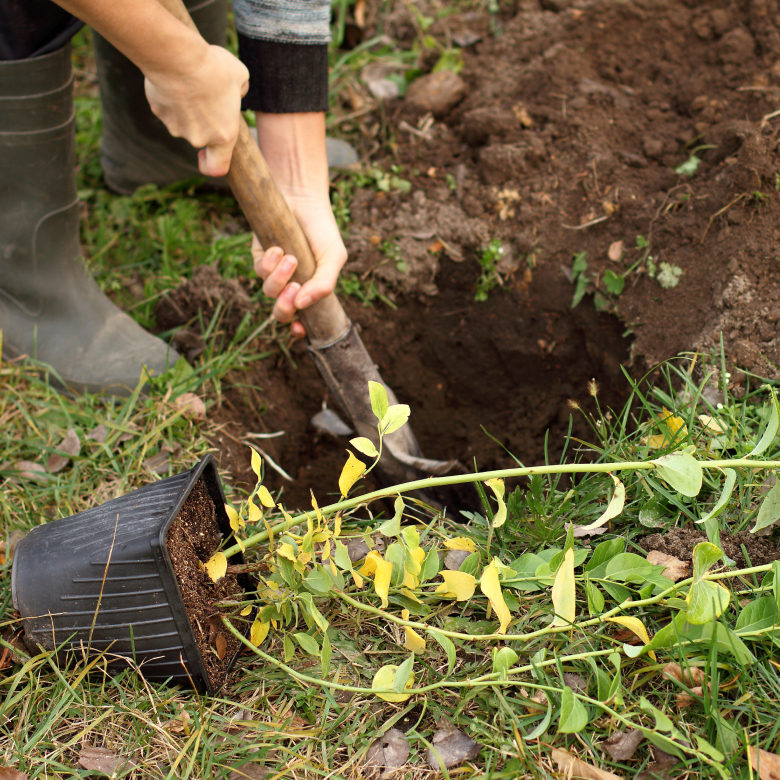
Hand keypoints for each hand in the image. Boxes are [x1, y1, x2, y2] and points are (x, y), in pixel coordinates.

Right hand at [144, 45, 248, 176]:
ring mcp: (177, 128)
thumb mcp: (240, 75)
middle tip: (206, 93)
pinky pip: (167, 109)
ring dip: (187, 108)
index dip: (211, 165)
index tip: (206, 155)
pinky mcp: (159, 113)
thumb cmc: (213, 67)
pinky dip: (171, 98)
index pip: (217, 168)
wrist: (178, 56)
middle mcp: (199, 138)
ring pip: (183, 122)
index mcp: (224, 135)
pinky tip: (175, 80)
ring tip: (191, 82)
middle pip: (200, 137)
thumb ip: (240, 90)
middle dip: (202, 120)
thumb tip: (235, 93)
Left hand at [252, 194, 347, 337]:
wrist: (303, 198)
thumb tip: (302, 304)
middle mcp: (291, 285)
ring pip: (269, 291)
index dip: (299, 329)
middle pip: (281, 312)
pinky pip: (259, 270)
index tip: (300, 328)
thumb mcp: (334, 257)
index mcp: (310, 290)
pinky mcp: (259, 258)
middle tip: (294, 289)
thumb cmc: (322, 229)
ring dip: (279, 278)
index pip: (302, 319)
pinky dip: (268, 262)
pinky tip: (278, 248)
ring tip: (290, 258)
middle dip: (285, 306)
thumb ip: (324, 283)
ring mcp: (274, 273)